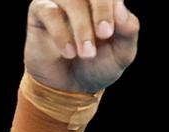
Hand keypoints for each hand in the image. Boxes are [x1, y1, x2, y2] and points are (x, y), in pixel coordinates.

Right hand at [24, 0, 140, 93]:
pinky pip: (49, 12)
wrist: (69, 86)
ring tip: (87, 53)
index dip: (111, 7)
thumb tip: (120, 7)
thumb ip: (128, 29)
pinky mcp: (40, 10)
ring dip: (82, 27)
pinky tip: (69, 52)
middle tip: (104, 34)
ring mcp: (61, 0)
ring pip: (71, 0)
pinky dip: (61, 34)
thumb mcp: (122, 53)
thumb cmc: (98, 65)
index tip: (110, 32)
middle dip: (101, 11)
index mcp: (107, 2)